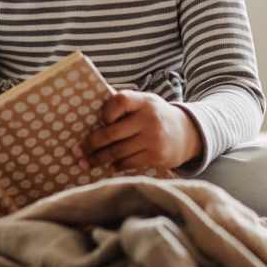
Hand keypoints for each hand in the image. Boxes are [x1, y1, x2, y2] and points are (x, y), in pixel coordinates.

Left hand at [76, 90, 202, 170]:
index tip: (100, 121)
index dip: (106, 112)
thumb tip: (90, 114)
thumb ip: (125, 105)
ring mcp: (153, 139)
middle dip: (91, 144)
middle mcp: (149, 119)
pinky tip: (109, 166)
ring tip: (86, 162)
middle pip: (111, 133)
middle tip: (78, 150)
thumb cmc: (156, 116)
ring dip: (99, 158)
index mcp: (144, 101)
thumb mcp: (145, 103)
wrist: (187, 133)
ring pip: (117, 152)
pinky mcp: (156, 156)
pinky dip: (116, 166)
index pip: (120, 101)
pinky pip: (128, 163)